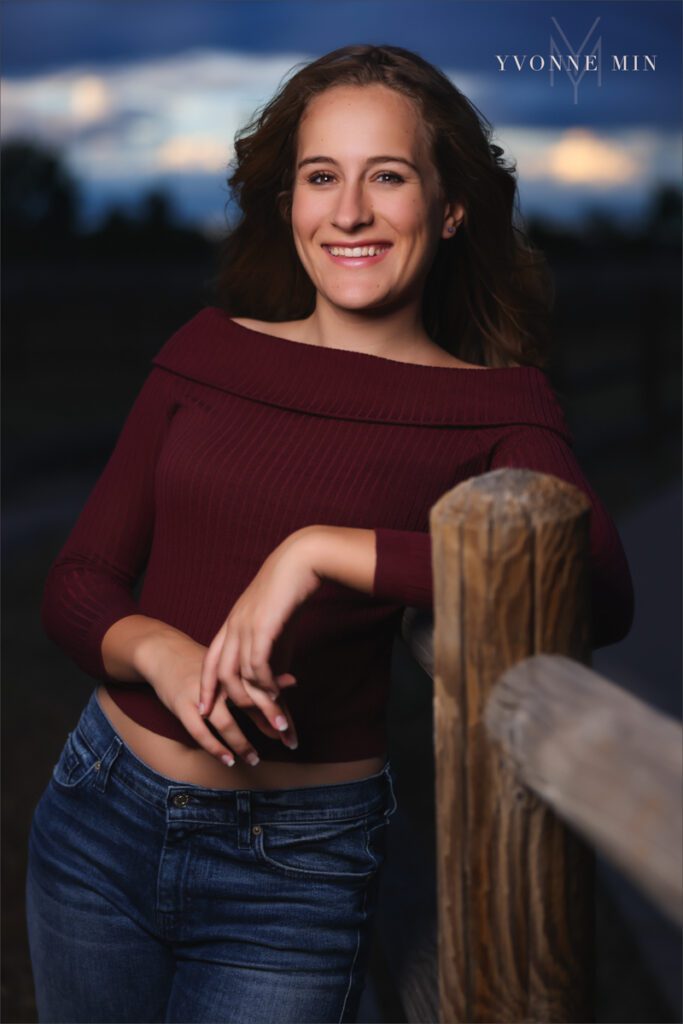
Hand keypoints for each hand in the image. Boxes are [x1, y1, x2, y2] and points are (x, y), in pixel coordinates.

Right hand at [147, 628, 295, 765]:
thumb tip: (295, 682)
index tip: (291, 729)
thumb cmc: (203, 661)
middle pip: (249, 705)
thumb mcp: (232, 666)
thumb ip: (259, 678)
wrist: (165, 651)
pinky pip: (200, 732)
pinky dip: (215, 747)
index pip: (262, 690)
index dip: (278, 709)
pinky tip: (228, 759)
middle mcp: (219, 681)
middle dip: (268, 725)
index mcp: (234, 667)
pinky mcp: (183, 706)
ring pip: (225, 722)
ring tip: (254, 758)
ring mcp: (201, 694)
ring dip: (241, 743)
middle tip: (284, 742)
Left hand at [199, 528, 322, 736]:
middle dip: (221, 700)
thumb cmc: (290, 591)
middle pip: (218, 672)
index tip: (203, 708)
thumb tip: (277, 678)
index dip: (206, 686)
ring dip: (257, 702)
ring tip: (273, 722)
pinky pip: (258, 665)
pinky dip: (266, 685)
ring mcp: (245, 626)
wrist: (300, 562)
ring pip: (240, 674)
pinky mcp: (262, 626)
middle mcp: (233, 626)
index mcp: (232, 624)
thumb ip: (273, 652)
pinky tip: (278, 697)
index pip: (210, 660)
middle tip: (227, 724)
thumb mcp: (276, 626)